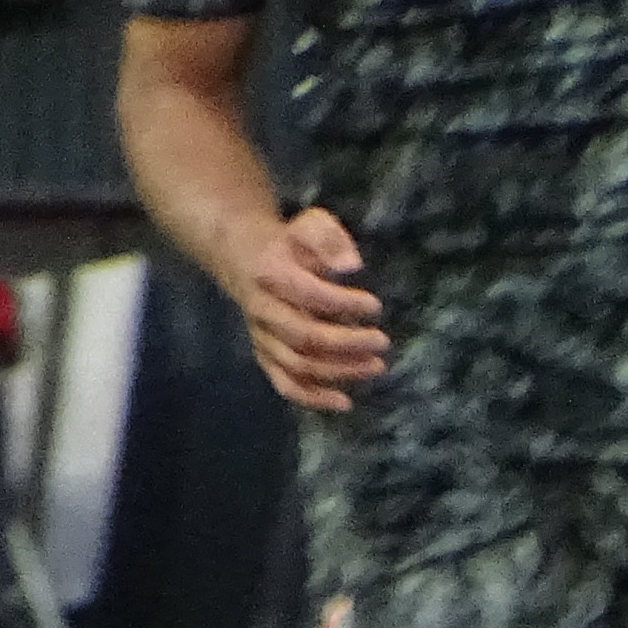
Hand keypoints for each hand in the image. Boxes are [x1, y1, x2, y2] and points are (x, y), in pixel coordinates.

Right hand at [235, 207, 387, 412]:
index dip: (343, 303)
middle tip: (382, 341)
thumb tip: (352, 264)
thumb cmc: (289, 242)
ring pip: (296, 364)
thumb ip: (329, 238)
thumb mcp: (310, 224)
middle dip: (346, 344)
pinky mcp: (265, 354)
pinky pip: (284, 383)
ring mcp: (261, 336)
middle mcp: (261, 310)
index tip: (375, 305)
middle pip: (303, 337)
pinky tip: (345, 402)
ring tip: (376, 366)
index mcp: (271, 275)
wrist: (245, 258)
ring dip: (338, 371)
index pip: (308, 294)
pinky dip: (312, 398)